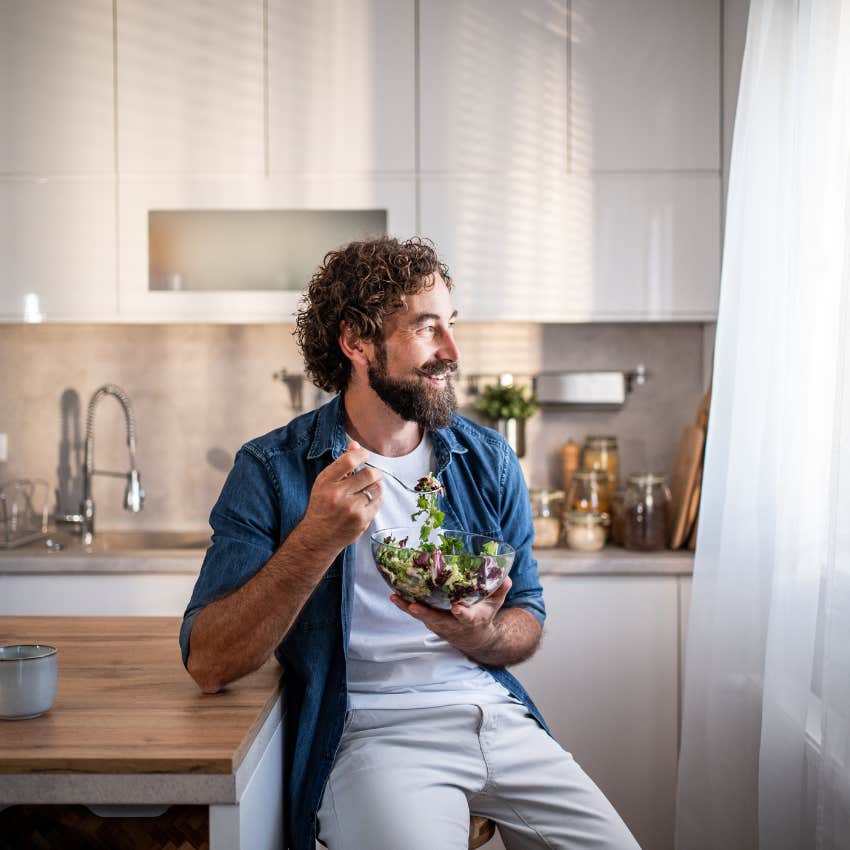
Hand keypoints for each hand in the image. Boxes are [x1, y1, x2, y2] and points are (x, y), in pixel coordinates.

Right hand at [299, 441, 382, 550]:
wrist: (317, 537)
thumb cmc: (322, 506)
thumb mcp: (325, 482)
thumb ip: (341, 463)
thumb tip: (355, 445)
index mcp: (326, 482)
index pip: (349, 460)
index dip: (362, 454)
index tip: (365, 455)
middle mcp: (338, 495)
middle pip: (369, 474)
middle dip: (375, 472)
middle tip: (373, 474)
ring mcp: (351, 509)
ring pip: (377, 488)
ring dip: (376, 486)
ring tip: (368, 489)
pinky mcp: (361, 520)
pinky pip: (378, 502)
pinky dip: (376, 499)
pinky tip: (367, 502)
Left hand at [391, 576, 512, 655]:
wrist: (474, 637)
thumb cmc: (483, 615)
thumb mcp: (495, 604)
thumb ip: (500, 590)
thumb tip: (504, 576)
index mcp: (471, 619)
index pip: (467, 618)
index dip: (463, 614)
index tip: (457, 609)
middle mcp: (453, 624)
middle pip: (437, 620)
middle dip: (425, 614)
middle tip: (413, 606)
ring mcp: (439, 623)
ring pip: (422, 616)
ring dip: (408, 608)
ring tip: (396, 597)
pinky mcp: (429, 620)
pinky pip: (416, 612)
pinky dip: (404, 605)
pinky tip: (394, 595)